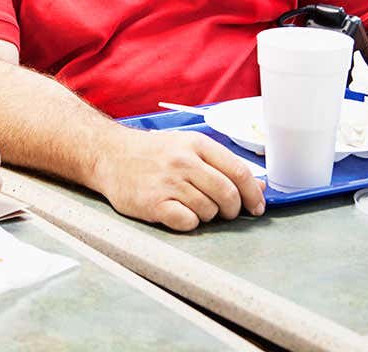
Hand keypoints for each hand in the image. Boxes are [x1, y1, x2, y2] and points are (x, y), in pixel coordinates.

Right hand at [94, 128, 265, 231]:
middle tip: (225, 213)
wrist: (108, 155)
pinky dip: (189, 223)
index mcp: (196, 144)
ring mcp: (168, 182)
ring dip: (207, 215)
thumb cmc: (151, 153)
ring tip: (193, 207)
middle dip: (233, 210)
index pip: (239, 171)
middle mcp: (183, 161)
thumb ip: (222, 164)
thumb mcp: (187, 147)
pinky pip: (187, 222)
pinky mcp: (153, 203)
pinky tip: (179, 213)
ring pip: (209, 211)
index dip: (253, 194)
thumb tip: (259, 185)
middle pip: (228, 194)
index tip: (256, 207)